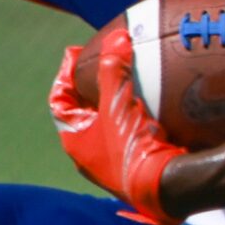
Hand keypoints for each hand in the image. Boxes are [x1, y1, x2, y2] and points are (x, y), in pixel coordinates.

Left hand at [50, 18, 184, 223]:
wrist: (165, 187)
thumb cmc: (132, 147)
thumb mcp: (117, 104)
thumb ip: (113, 70)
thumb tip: (116, 38)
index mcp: (74, 140)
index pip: (59, 101)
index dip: (65, 75)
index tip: (76, 54)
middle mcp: (89, 155)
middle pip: (82, 113)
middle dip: (91, 88)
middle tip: (101, 65)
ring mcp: (112, 164)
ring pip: (106, 126)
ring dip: (114, 104)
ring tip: (126, 83)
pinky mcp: (135, 167)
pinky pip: (128, 136)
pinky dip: (133, 118)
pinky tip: (149, 108)